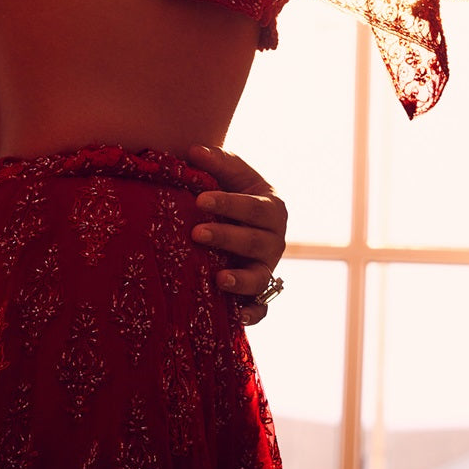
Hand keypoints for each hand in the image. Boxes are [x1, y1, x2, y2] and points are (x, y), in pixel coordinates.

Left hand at [187, 144, 286, 325]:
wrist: (237, 219)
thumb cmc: (232, 191)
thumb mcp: (229, 173)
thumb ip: (215, 161)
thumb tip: (193, 151)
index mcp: (272, 208)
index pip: (252, 207)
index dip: (228, 203)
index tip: (200, 199)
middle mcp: (275, 240)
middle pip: (254, 241)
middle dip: (226, 237)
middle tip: (196, 233)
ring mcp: (267, 268)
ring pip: (260, 277)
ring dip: (239, 280)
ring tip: (217, 279)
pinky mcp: (259, 293)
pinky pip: (262, 308)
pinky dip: (252, 314)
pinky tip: (235, 317)